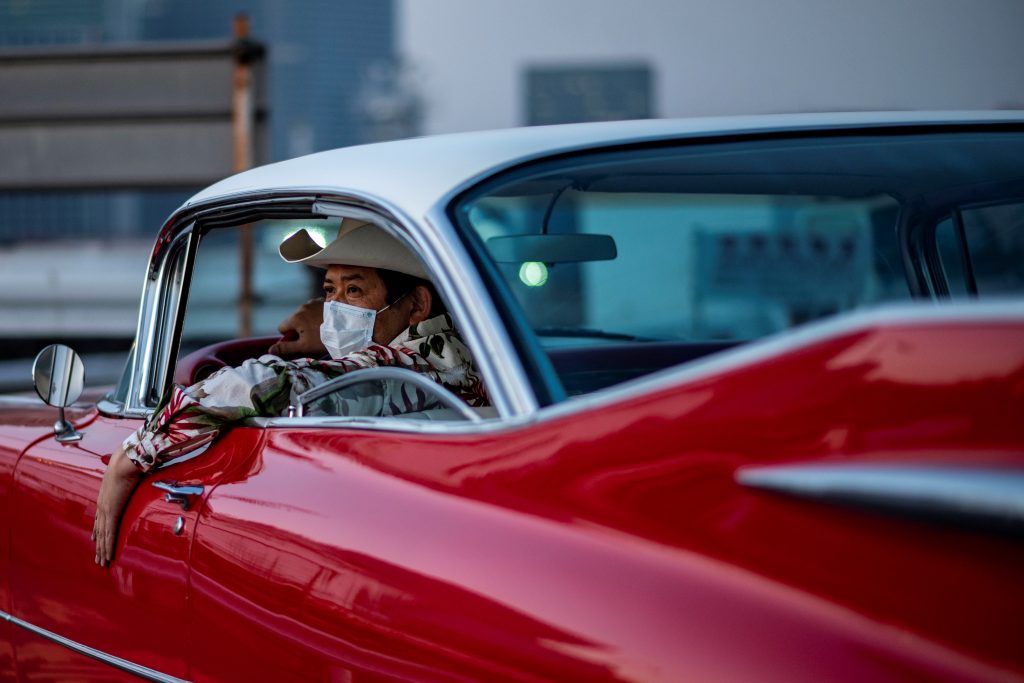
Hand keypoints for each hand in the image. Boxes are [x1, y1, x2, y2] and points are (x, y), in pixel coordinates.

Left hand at [92, 446, 141, 566]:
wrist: (126, 461)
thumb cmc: (131, 463)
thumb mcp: (131, 474)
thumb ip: (136, 479)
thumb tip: (147, 475)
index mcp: (106, 496)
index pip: (101, 518)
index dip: (98, 531)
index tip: (96, 540)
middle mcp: (103, 505)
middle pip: (100, 531)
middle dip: (100, 546)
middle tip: (99, 560)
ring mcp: (106, 510)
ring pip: (104, 536)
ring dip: (103, 551)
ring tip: (103, 564)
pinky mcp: (112, 514)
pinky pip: (110, 535)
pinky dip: (109, 547)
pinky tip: (109, 557)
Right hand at [269, 298, 326, 357]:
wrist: (349, 327)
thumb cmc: (325, 339)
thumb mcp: (304, 346)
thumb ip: (286, 348)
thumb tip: (270, 351)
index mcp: (295, 317)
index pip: (282, 327)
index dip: (289, 337)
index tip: (300, 341)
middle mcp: (302, 306)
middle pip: (294, 320)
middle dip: (300, 329)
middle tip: (313, 337)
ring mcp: (314, 302)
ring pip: (305, 314)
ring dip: (309, 321)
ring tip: (322, 330)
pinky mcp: (325, 300)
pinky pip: (316, 309)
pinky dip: (319, 315)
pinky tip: (328, 322)